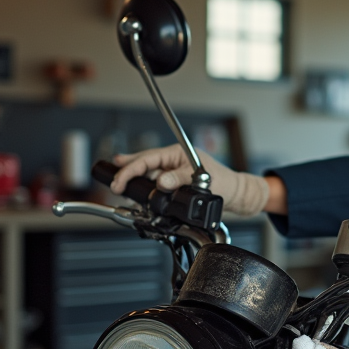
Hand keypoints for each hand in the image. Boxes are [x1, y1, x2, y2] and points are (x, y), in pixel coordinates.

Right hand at [111, 144, 270, 215]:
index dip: (131, 169)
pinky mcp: (175, 183)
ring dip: (135, 180)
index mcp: (178, 153)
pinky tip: (137, 193)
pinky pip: (155, 184)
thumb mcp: (202, 179)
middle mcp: (174, 160)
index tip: (120, 181)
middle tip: (113, 181)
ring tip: (119, 184)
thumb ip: (179, 179)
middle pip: (144, 163)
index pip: (148, 158)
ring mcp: (173, 172)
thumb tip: (161, 182)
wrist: (235, 194)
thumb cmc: (224, 182)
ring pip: (148, 173)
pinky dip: (145, 189)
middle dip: (126, 170)